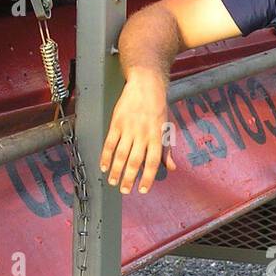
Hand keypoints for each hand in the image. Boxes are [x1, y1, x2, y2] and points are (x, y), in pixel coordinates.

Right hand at [99, 69, 175, 194]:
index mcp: (157, 137)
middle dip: (129, 178)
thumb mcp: (166, 128)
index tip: (142, 190)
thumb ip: (166, 149)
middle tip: (124, 190)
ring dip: (116, 170)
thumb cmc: (158, 107)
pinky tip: (103, 166)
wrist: (146, 84)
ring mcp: (129, 128)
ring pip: (121, 154)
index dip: (148, 178)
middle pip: (135, 161)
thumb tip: (171, 168)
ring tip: (112, 181)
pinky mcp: (117, 122)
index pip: (153, 162)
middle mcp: (143, 134)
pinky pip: (110, 143)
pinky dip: (106, 156)